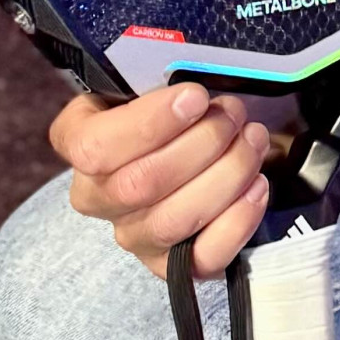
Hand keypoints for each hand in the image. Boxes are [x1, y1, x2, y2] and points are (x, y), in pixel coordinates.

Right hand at [53, 84, 274, 280]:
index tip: (197, 96)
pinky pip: (200, 259)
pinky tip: (257, 186)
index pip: (93, 147)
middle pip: (141, 184)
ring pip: (172, 221)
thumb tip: (198, 87)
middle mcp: (97, 196)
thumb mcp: (157, 78)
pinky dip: (237, 221)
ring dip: (227, 175)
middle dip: (203, 143)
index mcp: (81, 141)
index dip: (150, 123)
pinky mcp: (171, 263)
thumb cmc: (172, 106)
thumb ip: (164, 76)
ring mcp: (133, 234)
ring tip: (254, 142)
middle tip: (234, 115)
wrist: (182, 144)